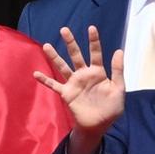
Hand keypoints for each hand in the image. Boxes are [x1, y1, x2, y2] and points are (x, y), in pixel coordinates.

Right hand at [33, 27, 124, 153]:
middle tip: (64, 29)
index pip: (95, 53)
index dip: (93, 41)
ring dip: (54, 56)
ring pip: (62, 66)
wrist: (99, 126)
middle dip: (70, 43)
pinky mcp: (66, 93)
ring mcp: (74, 83)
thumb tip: (119, 50)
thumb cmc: (111, 108)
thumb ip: (118, 70)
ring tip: (46, 45)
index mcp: (98, 72)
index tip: (91, 28)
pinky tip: (36, 74)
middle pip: (76, 55)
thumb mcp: (119, 89)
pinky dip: (45, 80)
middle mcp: (84, 75)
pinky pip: (54, 85)